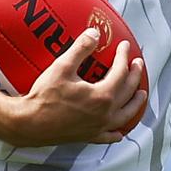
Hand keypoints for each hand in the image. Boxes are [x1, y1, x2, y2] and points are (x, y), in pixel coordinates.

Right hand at [6, 28, 146, 146]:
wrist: (30, 124)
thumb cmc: (45, 96)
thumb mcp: (62, 67)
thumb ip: (81, 49)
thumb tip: (95, 33)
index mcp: (102, 96)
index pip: (120, 72)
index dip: (123, 56)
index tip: (124, 45)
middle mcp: (105, 114)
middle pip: (128, 92)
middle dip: (135, 75)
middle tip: (138, 63)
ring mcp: (98, 128)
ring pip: (125, 115)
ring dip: (135, 103)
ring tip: (141, 94)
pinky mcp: (89, 137)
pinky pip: (110, 136)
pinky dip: (118, 131)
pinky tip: (120, 130)